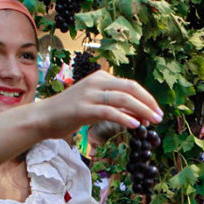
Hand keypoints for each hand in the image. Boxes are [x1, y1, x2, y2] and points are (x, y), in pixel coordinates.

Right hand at [35, 71, 161, 139]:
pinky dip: (124, 118)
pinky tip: (135, 126)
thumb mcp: (96, 105)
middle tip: (159, 117)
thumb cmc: (69, 113)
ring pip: (123, 99)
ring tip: (152, 122)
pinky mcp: (83, 109)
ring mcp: (89, 94)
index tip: (156, 111)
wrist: (43, 117)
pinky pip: (109, 112)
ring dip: (141, 111)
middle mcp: (96, 82)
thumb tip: (139, 115)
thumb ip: (115, 106)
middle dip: (148, 102)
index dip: (147, 98)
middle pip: (131, 88)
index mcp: (101, 77)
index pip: (130, 85)